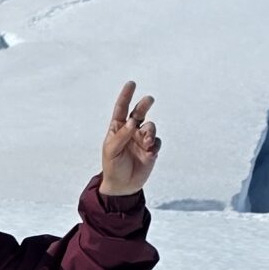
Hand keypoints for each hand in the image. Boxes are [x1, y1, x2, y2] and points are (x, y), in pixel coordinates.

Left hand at [99, 81, 158, 195]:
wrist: (122, 185)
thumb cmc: (112, 166)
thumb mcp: (111, 150)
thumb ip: (122, 135)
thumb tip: (133, 121)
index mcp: (117, 128)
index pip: (122, 108)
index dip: (126, 95)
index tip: (131, 84)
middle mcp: (131, 131)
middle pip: (139, 113)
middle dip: (144, 105)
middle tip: (149, 100)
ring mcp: (141, 140)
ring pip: (150, 127)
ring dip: (150, 131)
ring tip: (146, 140)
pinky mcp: (151, 150)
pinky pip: (156, 142)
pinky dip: (154, 145)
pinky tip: (149, 152)